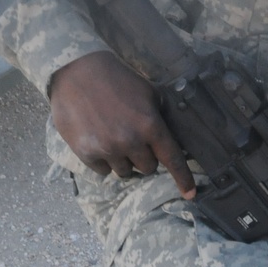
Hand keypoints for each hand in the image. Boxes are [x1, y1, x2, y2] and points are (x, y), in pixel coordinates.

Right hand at [49, 51, 195, 198]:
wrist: (77, 72)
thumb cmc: (116, 80)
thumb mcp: (147, 93)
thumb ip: (159, 117)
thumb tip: (170, 139)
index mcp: (151, 125)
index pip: (172, 159)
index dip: (183, 179)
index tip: (190, 194)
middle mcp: (131, 141)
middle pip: (148, 168)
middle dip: (144, 157)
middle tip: (133, 139)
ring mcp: (108, 149)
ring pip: (125, 172)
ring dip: (123, 160)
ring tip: (113, 137)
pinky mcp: (86, 153)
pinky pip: (103, 171)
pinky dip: (103, 160)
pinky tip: (98, 139)